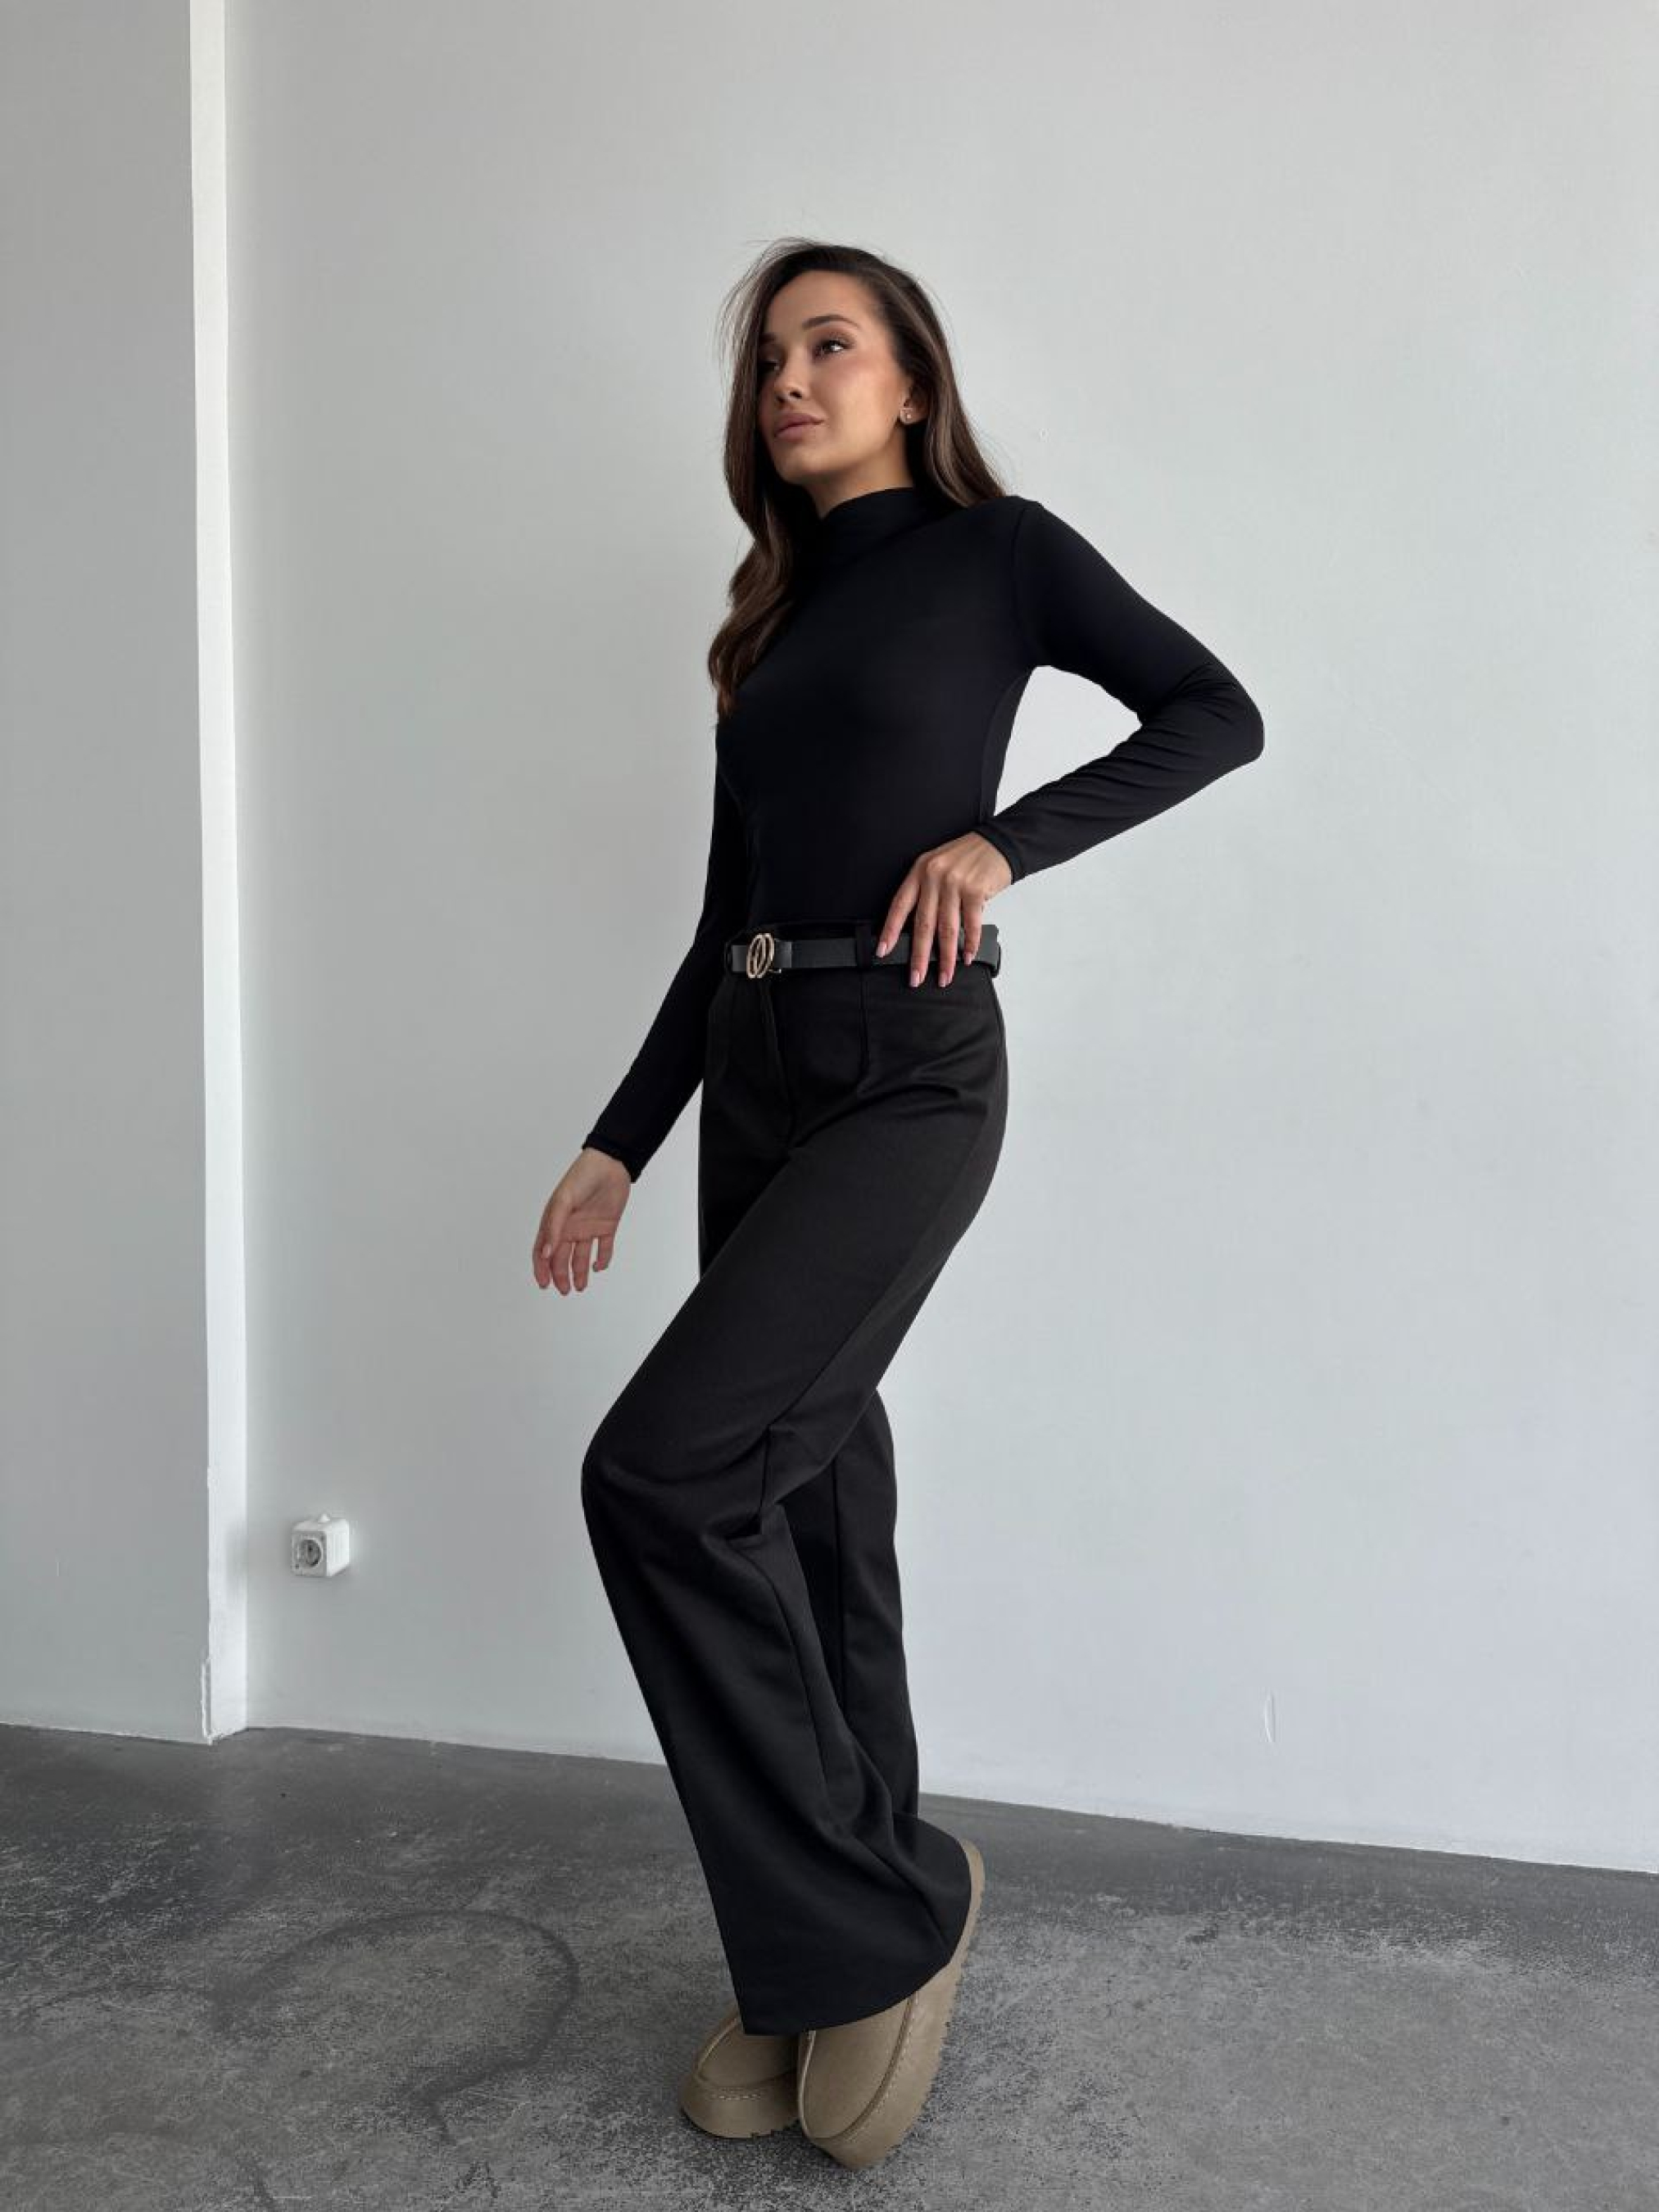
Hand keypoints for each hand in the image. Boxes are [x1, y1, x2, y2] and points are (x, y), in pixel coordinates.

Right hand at [532, 1148, 630, 1293]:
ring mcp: (587, 1228)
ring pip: (581, 1256)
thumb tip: (544, 1253)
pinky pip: (603, 1248)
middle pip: (561, 1257)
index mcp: (555, 1221)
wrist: (611, 1163)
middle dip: (560, 1275)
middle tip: (564, 1290)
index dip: (541, 1268)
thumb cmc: (582, 1177)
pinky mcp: (606, 1226)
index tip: (544, 1284)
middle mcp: (569, 1227)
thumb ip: (554, 1228)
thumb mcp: (564, 1202)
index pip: (543, 1250)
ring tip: (579, 1287)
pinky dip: (602, 1260)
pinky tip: (599, 1267)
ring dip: (579, 1272)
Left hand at [876, 832, 1012, 986]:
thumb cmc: (968, 857)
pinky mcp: (975, 890)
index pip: (899, 905)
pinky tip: (968, 956)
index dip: (890, 930)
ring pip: (946, 929)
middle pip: (922, 924)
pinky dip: (970, 944)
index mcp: (920, 871)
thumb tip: (920, 930)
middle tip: (915, 977)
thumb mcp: (939, 866)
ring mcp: (954, 883)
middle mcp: (934, 876)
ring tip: (944, 975)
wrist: (998, 843)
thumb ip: (927, 892)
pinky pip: (971, 924)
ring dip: (945, 957)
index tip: (883, 950)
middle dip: (918, 955)